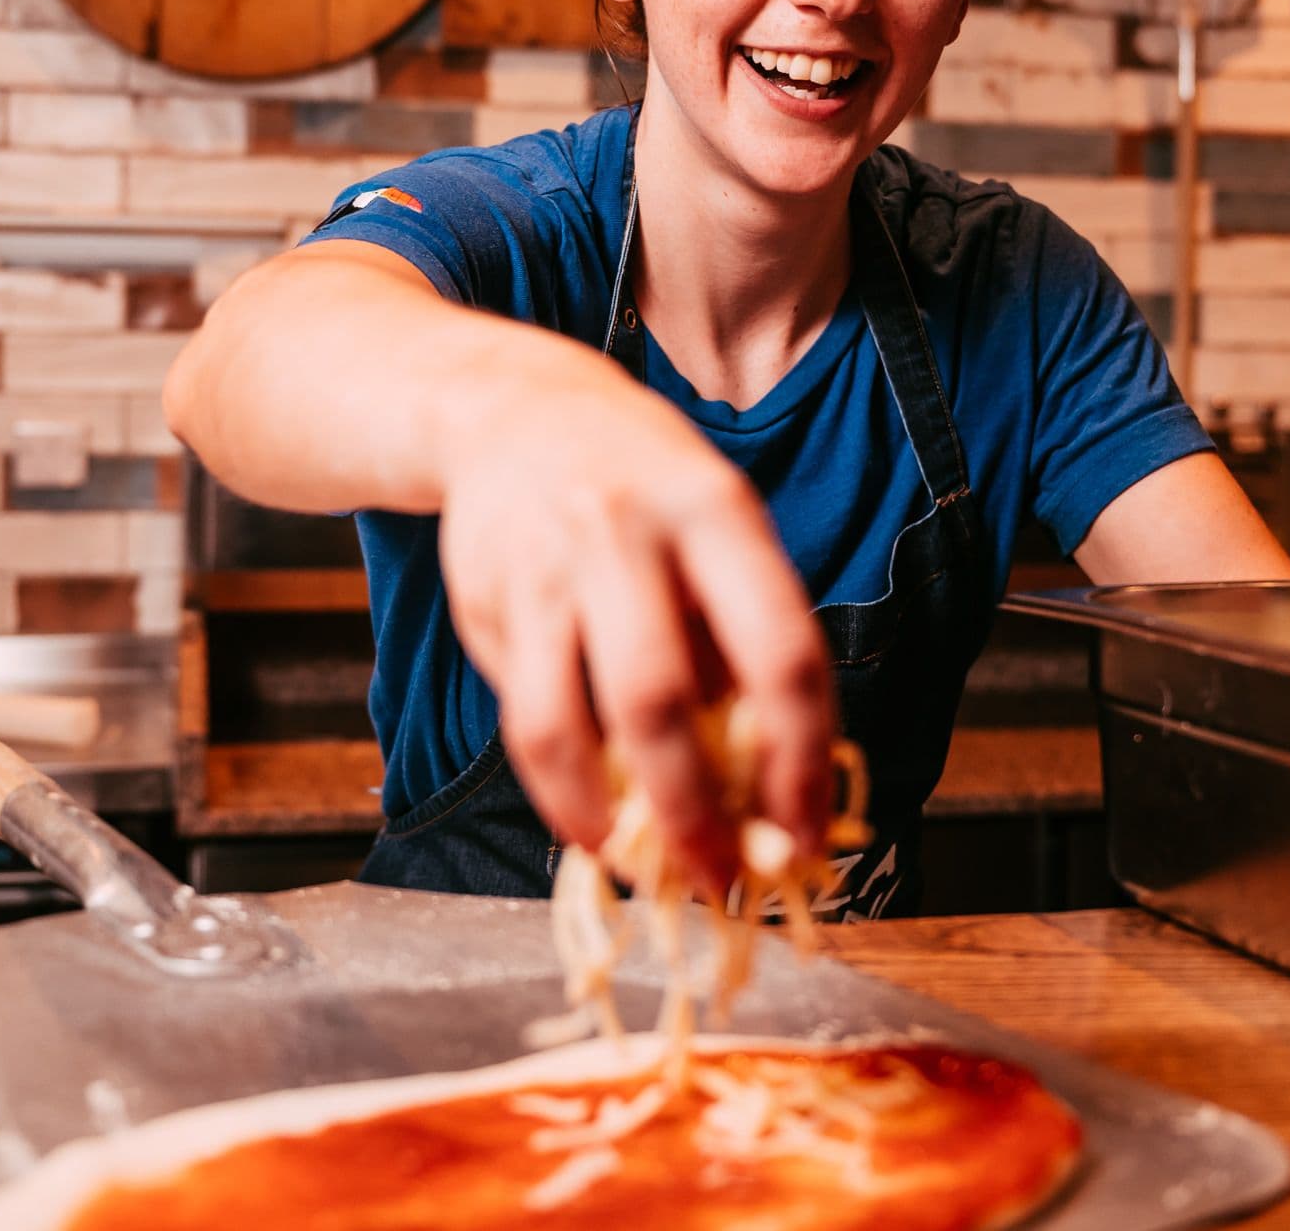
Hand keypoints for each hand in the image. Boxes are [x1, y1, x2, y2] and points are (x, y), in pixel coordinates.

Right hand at [435, 346, 834, 891]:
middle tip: (721, 878)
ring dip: (607, 817)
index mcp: (716, 513)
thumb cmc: (647, 487)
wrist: (515, 412)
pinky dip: (555, 789)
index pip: (780, 652)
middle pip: (660, 700)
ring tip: (640, 866)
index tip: (805, 834)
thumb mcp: (719, 530)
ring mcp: (543, 568)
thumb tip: (774, 783)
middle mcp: (626, 535)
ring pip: (567, 724)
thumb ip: (742, 643)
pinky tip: (587, 821)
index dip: (799, 761)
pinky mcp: (484, 601)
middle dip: (694, 811)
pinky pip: (521, 717)